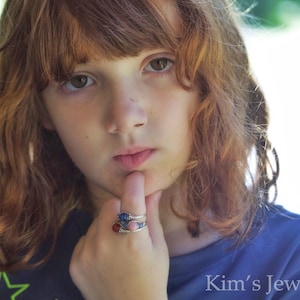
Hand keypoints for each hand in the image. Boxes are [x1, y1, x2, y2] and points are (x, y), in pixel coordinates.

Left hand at [69, 172, 168, 299]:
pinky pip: (85, 237)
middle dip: (119, 209)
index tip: (135, 177)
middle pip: (108, 205)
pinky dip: (94, 241)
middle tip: (127, 224)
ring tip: (116, 245)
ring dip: (106, 225)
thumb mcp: (158, 246)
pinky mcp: (75, 262)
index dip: (134, 185)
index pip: (131, 200)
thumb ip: (152, 216)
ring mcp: (88, 253)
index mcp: (133, 240)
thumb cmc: (151, 276)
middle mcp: (107, 243)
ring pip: (96, 220)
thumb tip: (154, 190)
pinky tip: (104, 257)